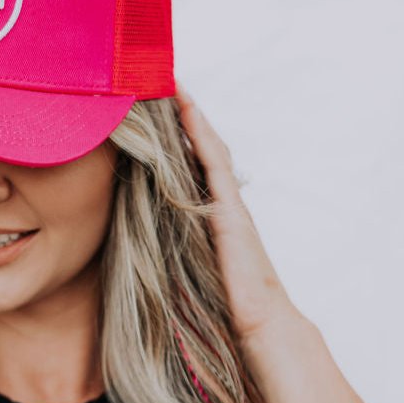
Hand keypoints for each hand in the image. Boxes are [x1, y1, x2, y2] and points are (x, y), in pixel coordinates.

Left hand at [174, 80, 305, 348]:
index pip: (193, 164)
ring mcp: (229, 202)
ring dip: (189, 112)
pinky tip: (185, 109)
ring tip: (169, 79)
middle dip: (182, 113)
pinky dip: (199, 133)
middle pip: (201, 146)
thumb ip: (174, 250)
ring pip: (208, 145)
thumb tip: (143, 246)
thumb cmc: (226, 306)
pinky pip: (212, 162)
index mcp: (213, 215)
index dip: (177, 135)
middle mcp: (223, 202)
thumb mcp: (190, 269)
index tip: (156, 107)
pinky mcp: (230, 210)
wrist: (260, 324)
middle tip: (160, 78)